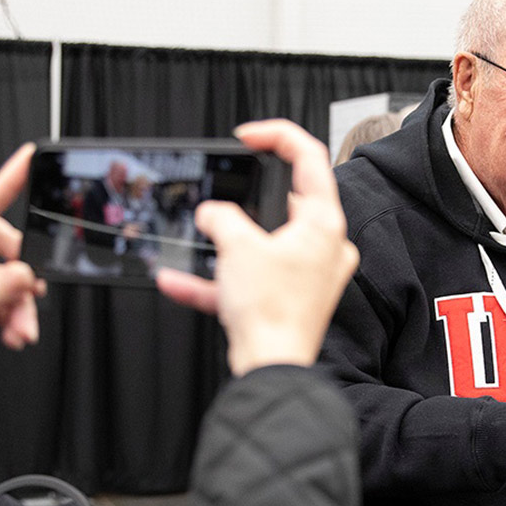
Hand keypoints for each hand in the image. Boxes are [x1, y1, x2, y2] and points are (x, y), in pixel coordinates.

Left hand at [0, 144, 44, 397]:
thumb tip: (25, 272)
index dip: (6, 181)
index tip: (27, 160)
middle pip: (1, 248)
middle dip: (21, 275)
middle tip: (28, 296)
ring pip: (5, 279)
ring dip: (19, 305)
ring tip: (21, 329)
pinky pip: (1, 301)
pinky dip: (12, 317)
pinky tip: (14, 333)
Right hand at [156, 120, 358, 375]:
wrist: (273, 370)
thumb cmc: (272, 312)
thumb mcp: (236, 246)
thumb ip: (221, 217)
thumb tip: (212, 213)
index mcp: (324, 223)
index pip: (310, 157)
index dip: (278, 136)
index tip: (249, 136)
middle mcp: (325, 246)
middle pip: (288, 202)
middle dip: (248, 199)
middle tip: (223, 196)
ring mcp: (309, 275)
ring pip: (266, 243)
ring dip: (229, 243)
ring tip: (203, 242)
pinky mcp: (290, 300)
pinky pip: (250, 280)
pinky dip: (219, 279)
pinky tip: (179, 280)